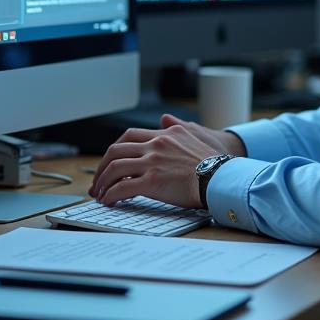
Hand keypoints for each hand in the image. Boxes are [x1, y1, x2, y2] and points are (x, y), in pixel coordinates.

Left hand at [89, 114, 245, 208]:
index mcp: (165, 134)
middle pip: (116, 150)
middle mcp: (156, 144)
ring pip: (115, 168)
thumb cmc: (212, 161)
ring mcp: (153, 162)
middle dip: (102, 166)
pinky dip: (111, 195)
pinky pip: (123, 188)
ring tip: (99, 193)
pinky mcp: (152, 181)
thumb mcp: (194, 135)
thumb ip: (177, 126)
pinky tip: (109, 201)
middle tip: (98, 180)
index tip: (110, 162)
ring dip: (102, 182)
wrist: (221, 177)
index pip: (130, 135)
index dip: (115, 149)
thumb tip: (165, 117)